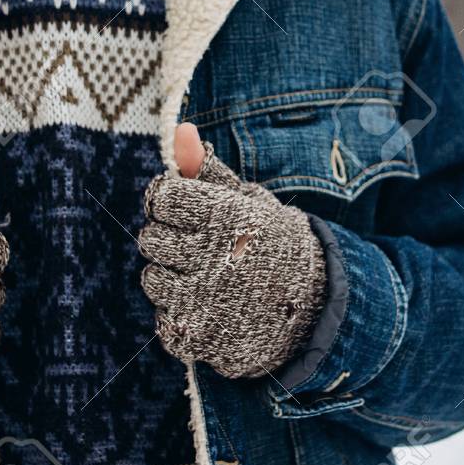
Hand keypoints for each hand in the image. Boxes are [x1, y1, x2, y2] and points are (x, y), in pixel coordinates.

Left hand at [138, 123, 325, 378]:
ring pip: (152, 278)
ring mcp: (205, 299)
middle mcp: (216, 255)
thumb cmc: (272, 243)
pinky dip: (179, 313)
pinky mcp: (199, 334)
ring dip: (171, 276)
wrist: (313, 311)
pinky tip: (209, 306)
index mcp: (229, 215)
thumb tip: (180, 130)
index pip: (162, 196)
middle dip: (169, 238)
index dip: (169, 201)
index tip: (187, 209)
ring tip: (206, 277)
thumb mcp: (249, 201)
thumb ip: (207, 169)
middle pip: (150, 237)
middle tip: (202, 246)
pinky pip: (161, 316)